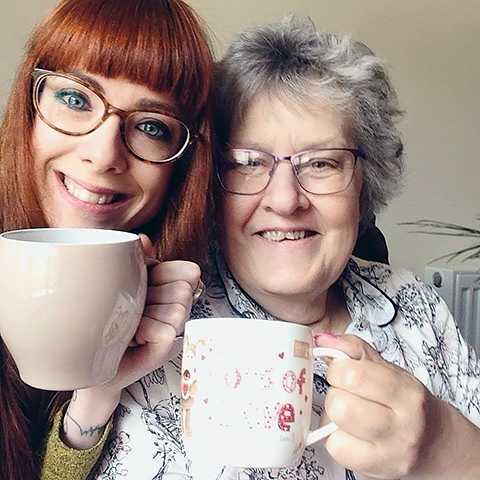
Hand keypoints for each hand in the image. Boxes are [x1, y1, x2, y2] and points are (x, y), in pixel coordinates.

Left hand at [61, 234, 200, 448]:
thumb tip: (141, 239)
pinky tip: (132, 333)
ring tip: (132, 320)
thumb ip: (136, 259)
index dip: (172, 271)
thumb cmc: (102, 318)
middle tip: (137, 302)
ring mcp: (169, 331)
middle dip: (159, 290)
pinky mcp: (162, 351)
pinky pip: (167, 331)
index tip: (150, 274)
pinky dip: (148, 329)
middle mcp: (173, 309)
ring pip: (179, 309)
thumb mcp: (120, 280)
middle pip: (185, 289)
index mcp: (165, 288)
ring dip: (151, 311)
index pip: (189, 272)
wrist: (84, 359)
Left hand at [315, 333, 479, 478]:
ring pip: (335, 427)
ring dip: (333, 416)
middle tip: (345, 393)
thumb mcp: (385, 367)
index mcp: (406, 392)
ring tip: (348, 412)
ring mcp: (390, 452)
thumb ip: (353, 348)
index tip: (342, 371)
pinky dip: (335, 438)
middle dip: (335, 393)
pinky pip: (336, 449)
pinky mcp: (375, 470)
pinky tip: (348, 432)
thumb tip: (321, 338)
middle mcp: (402, 425)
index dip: (338, 369)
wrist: (434, 442)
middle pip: (341, 404)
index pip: (353, 375)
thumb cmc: (404, 400)